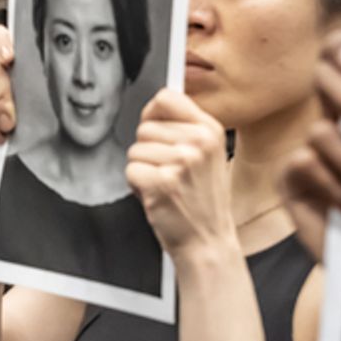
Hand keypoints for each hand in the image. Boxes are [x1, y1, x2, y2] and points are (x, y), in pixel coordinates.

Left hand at [125, 88, 232, 264]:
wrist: (208, 242)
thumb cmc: (203, 202)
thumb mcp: (207, 156)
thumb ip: (185, 129)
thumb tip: (154, 108)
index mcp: (209, 130)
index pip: (166, 98)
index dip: (152, 113)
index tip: (156, 130)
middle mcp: (197, 142)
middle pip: (144, 127)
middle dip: (148, 151)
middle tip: (169, 173)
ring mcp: (180, 162)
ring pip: (135, 150)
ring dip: (143, 170)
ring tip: (166, 186)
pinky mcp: (161, 182)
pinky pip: (130, 171)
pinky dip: (138, 187)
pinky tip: (158, 197)